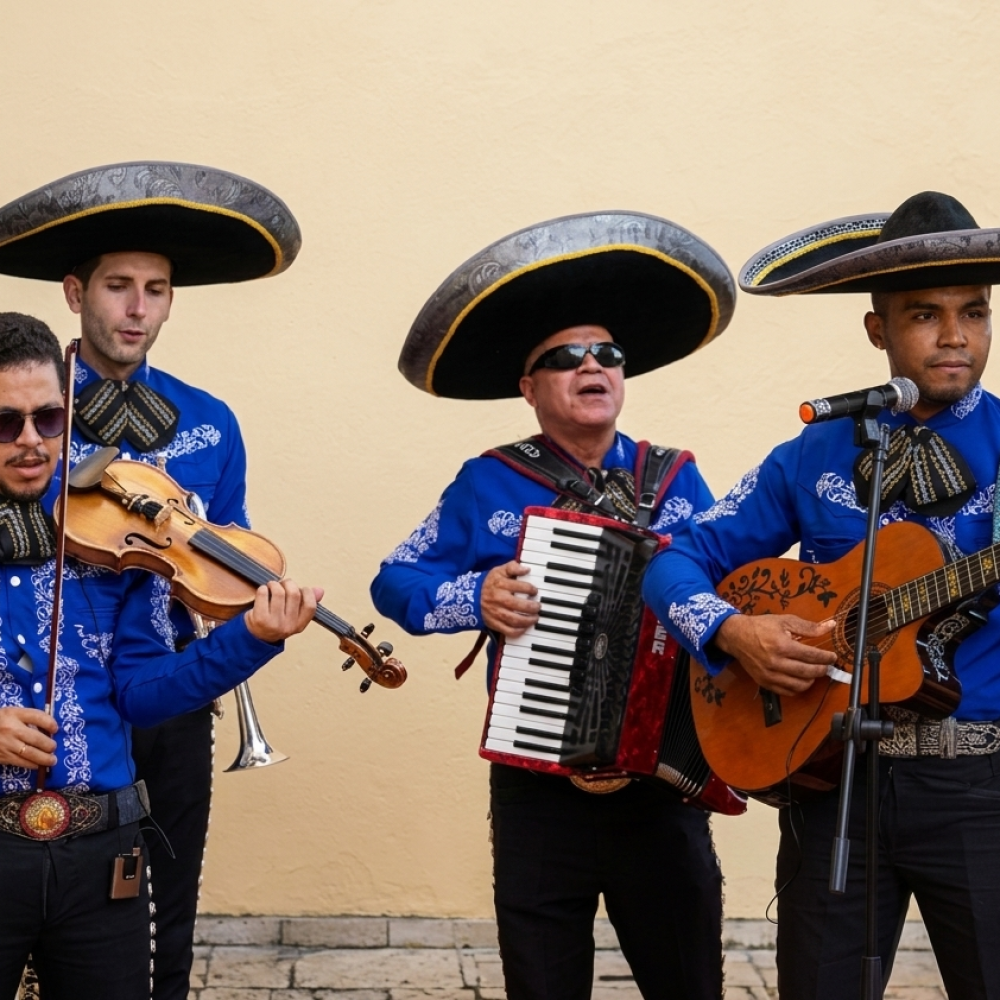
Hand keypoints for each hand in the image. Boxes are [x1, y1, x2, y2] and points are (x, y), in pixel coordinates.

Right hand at [0, 706, 57, 769]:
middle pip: (36, 738)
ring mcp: (7, 744)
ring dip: (44, 758)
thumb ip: (28, 717)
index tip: (55, 729)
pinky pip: (20, 762)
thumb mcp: (12, 713)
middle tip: (54, 748)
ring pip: (30, 753)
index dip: (50, 723)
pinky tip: (38, 765)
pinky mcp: (2, 756)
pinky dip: (31, 764)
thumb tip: (48, 727)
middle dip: (49, 745)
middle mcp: (12, 729)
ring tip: (52, 760)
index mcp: (14, 714)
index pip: (37, 717)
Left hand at [244, 580, 322, 643]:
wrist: (255, 638)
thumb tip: (320, 590)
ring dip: (274, 585)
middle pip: (294, 594)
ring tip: (271, 587)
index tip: (299, 589)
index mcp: (300, 625)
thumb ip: (307, 602)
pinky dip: (262, 589)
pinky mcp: (260, 619)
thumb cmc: (276, 622)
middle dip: (288, 583)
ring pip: (279, 592)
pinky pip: (263, 594)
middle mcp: (288, 626)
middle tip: (282, 584)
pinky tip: (263, 592)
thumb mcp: (293, 616)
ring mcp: (274, 623)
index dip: (306, 592)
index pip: (310, 605)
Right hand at [481, 561, 539, 637]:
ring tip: (535, 617)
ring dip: (528, 620)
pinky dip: (518, 631)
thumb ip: (513, 567)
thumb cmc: (490, 584)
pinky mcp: (494, 624)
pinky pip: (508, 631)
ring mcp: (496, 613)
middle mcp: (498, 599)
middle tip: (538, 606)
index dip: (531, 589)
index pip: (520, 586)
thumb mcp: (499, 571)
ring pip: (515, 620)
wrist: (470, 597)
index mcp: (500, 584)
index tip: (535, 591)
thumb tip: (526, 569)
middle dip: (532, 607)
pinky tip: (525, 627)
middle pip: (518, 605)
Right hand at [714, 613, 837, 695]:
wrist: (737, 637)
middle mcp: (776, 663)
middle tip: (826, 665)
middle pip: (808, 672)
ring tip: (814, 672)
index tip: (832, 656)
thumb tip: (831, 626)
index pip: (811, 656)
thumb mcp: (785, 621)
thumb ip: (809, 627)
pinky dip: (798, 688)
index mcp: (782, 645)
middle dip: (822, 669)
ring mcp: (770, 675)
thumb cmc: (761, 627)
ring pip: (799, 685)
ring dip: (811, 680)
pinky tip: (801, 679)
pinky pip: (787, 692)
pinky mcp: (765, 682)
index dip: (826, 657)